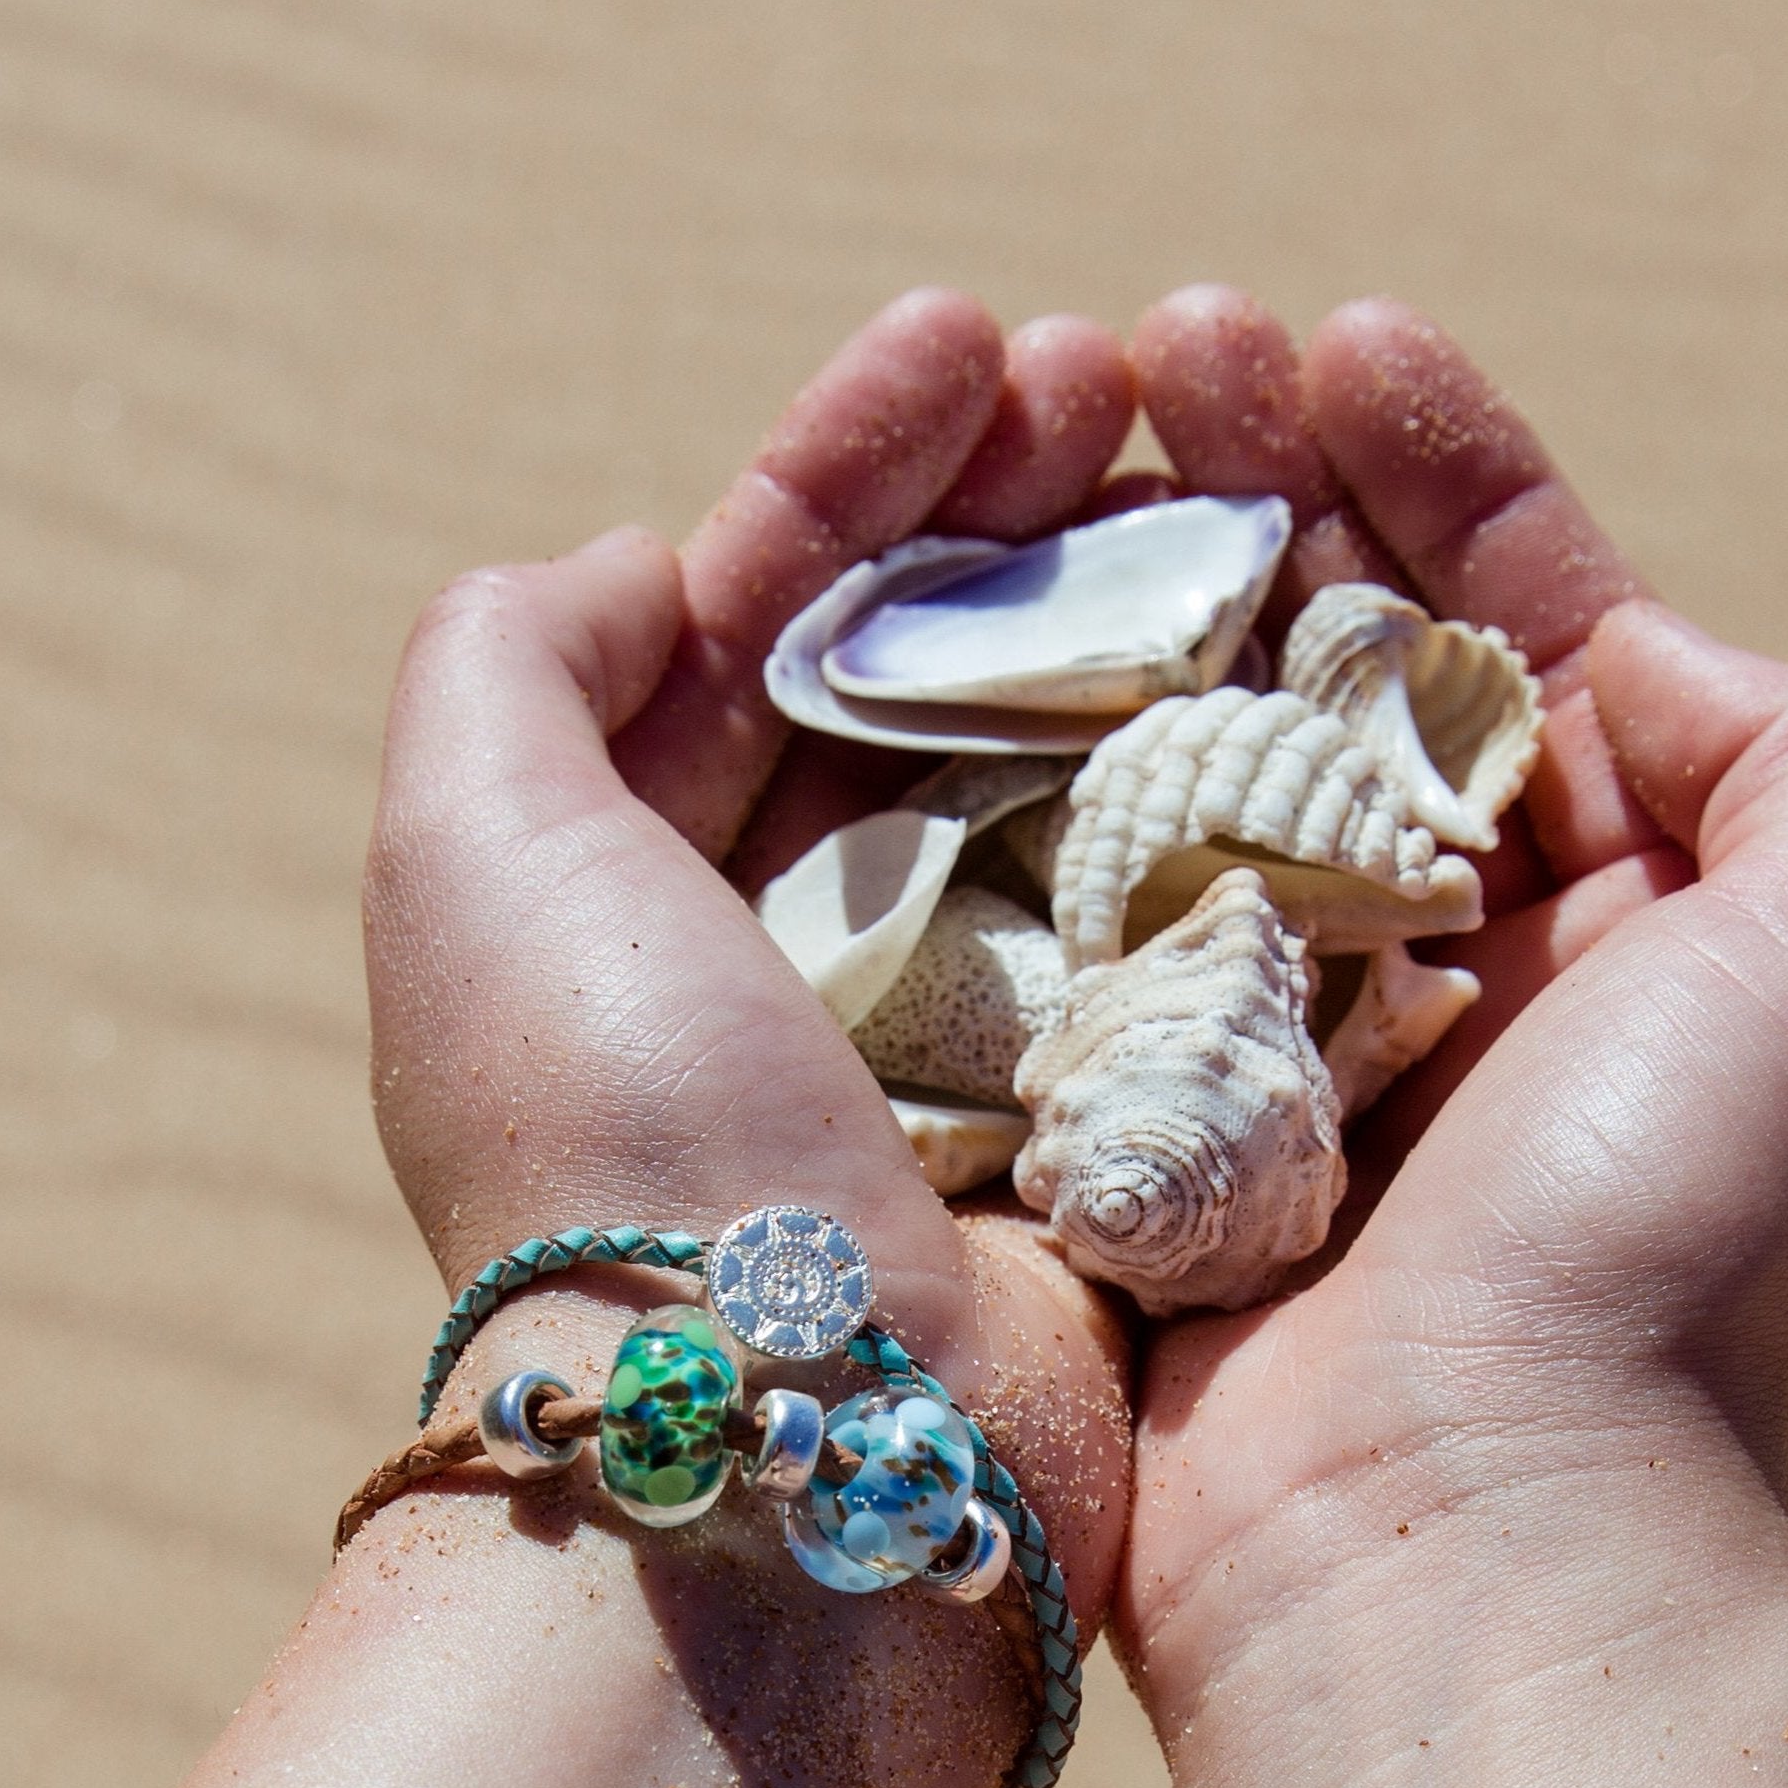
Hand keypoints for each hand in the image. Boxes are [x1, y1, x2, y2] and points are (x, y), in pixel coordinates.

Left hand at [363, 290, 1137, 1641]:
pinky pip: (1190, 903)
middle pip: (939, 670)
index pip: (763, 611)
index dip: (860, 462)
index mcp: (653, 879)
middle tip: (1141, 374)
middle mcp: (814, 948)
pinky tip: (1312, 662)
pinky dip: (1243, 781)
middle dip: (1027, 509)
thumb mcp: (475, 852)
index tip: (971, 341)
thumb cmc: (623, 1134)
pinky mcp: (1118, 1109)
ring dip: (1152, 608)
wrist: (804, 1446)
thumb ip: (513, 663)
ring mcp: (980, 1030)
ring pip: (1079, 764)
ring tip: (1241, 465)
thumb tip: (644, 565)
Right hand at [1117, 287, 1787, 1734]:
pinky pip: (1080, 912)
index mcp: (1635, 911)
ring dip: (1129, 596)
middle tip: (1149, 355)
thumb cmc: (1667, 1249)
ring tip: (1040, 445)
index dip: (1446, 471)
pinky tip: (969, 650)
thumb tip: (1623, 637)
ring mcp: (1287, 1036)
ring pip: (1198, 760)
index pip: (1534, 626)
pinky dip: (1033, 783)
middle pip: (1348, 664)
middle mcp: (1463, 961)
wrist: (1452, 1551)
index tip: (1336, 343)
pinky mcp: (1144, 1115)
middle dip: (1260, 490)